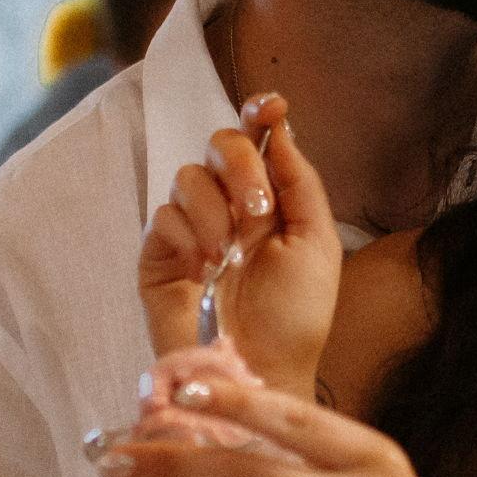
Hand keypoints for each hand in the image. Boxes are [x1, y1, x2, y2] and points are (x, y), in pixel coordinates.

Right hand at [140, 93, 343, 394]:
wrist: (261, 372)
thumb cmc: (295, 318)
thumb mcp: (316, 243)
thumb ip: (299, 182)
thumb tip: (281, 126)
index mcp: (271, 200)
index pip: (258, 138)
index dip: (259, 112)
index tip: (270, 104)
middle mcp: (229, 206)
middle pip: (219, 142)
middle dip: (241, 165)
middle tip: (258, 208)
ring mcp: (191, 229)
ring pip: (189, 176)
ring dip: (216, 210)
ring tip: (231, 256)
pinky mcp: (159, 255)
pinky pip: (163, 215)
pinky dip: (188, 236)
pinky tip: (204, 268)